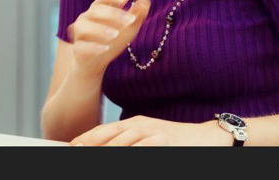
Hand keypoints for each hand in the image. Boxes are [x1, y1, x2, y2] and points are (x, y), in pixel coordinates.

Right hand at [67, 0, 150, 77]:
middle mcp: (87, 17)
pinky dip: (93, 46)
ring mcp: (80, 32)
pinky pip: (82, 45)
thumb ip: (137, 14)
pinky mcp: (78, 48)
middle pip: (96, 9)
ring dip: (100, 29)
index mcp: (99, 8)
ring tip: (115, 34)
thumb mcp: (128, 28)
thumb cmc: (112, 41)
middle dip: (114, 13)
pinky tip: (105, 48)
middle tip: (130, 20)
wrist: (95, 63)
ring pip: (84, 26)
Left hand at [68, 115, 232, 145]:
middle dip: (88, 146)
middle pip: (108, 137)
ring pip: (120, 144)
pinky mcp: (163, 141)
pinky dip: (129, 152)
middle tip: (73, 152)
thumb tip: (109, 147)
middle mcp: (141, 125)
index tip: (70, 146)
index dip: (85, 139)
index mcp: (135, 122)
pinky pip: (141, 149)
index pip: (103, 130)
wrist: (209, 137)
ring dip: (104, 150)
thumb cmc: (177, 140)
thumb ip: (130, 142)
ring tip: (86, 155)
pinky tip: (117, 156)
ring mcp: (152, 133)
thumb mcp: (150, 137)